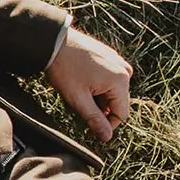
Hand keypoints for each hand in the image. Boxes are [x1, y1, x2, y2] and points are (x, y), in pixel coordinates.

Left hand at [45, 27, 132, 142]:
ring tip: (77, 92)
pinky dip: (96, 86)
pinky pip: (108, 80)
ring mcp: (118, 62)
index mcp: (120, 81)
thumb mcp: (78, 99)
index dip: (106, 125)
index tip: (89, 125)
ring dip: (96, 98)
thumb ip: (95, 119)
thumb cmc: (65, 69)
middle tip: (77, 104)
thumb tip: (107, 137)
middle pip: (116, 103)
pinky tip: (80, 82)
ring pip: (111, 92)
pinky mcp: (110, 58)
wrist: (54, 42)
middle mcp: (125, 70)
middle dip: (98, 108)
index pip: (121, 115)